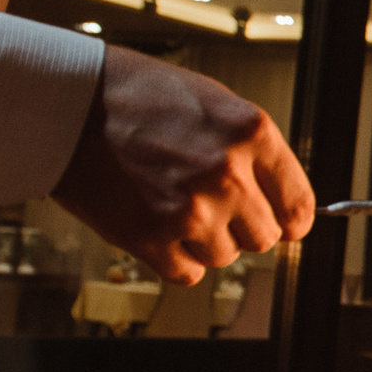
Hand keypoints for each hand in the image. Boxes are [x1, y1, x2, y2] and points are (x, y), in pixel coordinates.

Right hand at [51, 45, 314, 284]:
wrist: (72, 105)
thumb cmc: (142, 98)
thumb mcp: (217, 104)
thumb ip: (253, 152)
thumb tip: (280, 198)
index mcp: (252, 135)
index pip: (299, 205)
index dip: (292, 218)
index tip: (286, 223)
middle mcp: (228, 176)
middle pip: (266, 237)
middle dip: (244, 227)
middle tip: (215, 207)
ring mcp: (190, 210)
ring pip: (225, 257)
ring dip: (206, 241)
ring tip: (177, 207)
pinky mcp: (152, 239)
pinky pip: (187, 273)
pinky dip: (176, 258)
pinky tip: (159, 227)